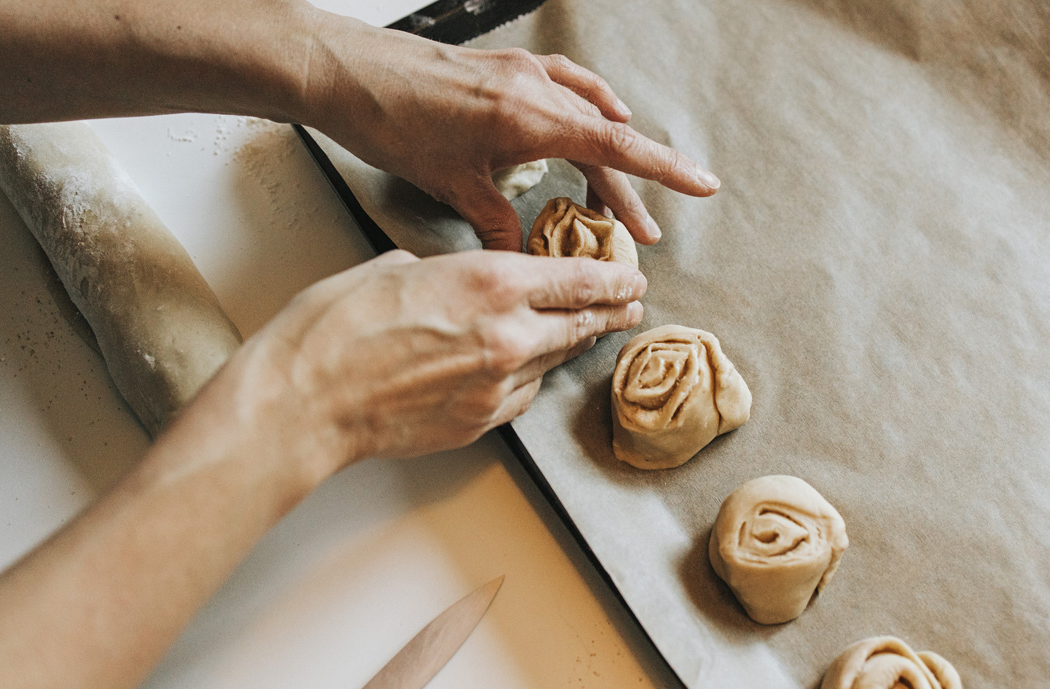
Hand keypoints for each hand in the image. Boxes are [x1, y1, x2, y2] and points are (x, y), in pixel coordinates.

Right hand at [242, 249, 645, 468]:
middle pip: (581, 322)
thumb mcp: (394, 268)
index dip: (612, 277)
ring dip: (573, 344)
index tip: (630, 276)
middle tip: (632, 306)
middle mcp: (509, 334)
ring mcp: (499, 384)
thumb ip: (443, 273)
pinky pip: (522, 393)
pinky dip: (529, 377)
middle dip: (612, 312)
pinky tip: (526, 368)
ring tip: (588, 333)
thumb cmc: (334, 329)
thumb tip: (451, 281)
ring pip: (554, 359)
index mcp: (492, 282)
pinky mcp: (480, 421)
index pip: (577, 278)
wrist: (305, 400)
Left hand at [297, 12, 720, 249]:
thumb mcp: (451, 184)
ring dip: (603, 160)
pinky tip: (592, 121)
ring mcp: (521, 73)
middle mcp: (535, 88)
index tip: (704, 185)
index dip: (665, 170)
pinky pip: (564, 86)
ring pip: (584, 118)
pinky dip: (584, 110)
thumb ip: (498, 221)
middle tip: (644, 236)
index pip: (615, 147)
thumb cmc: (392, 122)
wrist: (345, 72)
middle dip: (627, 192)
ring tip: (613, 204)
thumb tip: (524, 258)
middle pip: (603, 142)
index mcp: (530, 117)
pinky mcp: (504, 69)